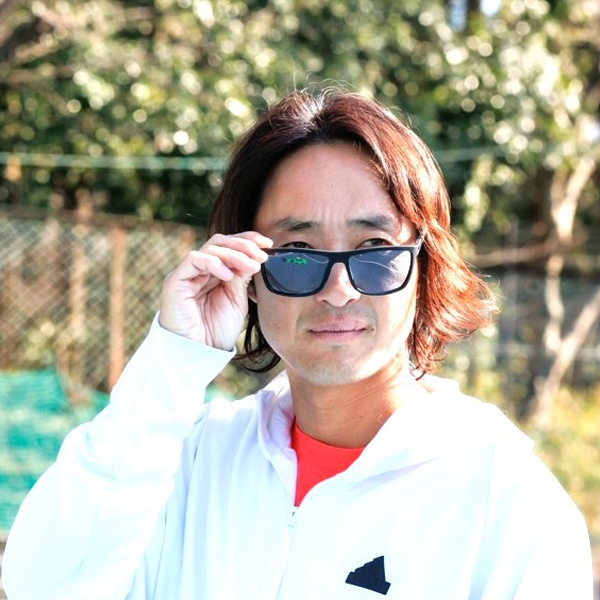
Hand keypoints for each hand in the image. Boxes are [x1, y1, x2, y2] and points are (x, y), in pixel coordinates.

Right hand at [159, 232, 272, 349]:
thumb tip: (254, 256)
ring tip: (251, 267)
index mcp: (215, 273)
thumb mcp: (237, 299)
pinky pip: (194, 259)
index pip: (230, 246)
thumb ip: (242, 277)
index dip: (248, 240)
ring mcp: (188, 274)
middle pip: (220, 242)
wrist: (199, 353)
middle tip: (261, 256)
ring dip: (235, 254)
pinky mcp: (176, 280)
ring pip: (210, 248)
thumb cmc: (217, 331)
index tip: (268, 244)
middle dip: (244, 245)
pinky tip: (228, 275)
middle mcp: (201, 270)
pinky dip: (213, 262)